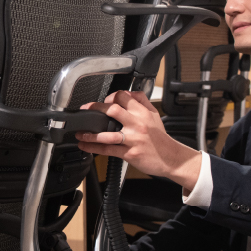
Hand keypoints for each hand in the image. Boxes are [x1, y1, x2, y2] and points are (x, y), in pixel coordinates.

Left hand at [75, 90, 201, 191]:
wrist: (171, 158)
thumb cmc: (160, 139)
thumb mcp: (155, 116)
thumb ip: (142, 102)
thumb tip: (129, 92)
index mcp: (143, 113)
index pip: (123, 96)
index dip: (111, 96)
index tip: (104, 100)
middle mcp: (137, 124)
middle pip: (112, 110)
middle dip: (95, 109)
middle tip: (84, 110)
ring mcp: (133, 139)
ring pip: (107, 133)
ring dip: (90, 133)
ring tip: (80, 133)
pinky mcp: (129, 153)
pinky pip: (108, 150)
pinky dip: (94, 148)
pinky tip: (85, 146)